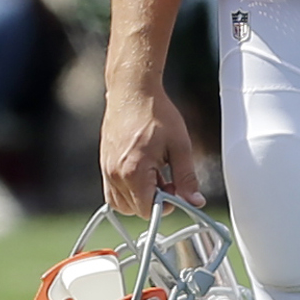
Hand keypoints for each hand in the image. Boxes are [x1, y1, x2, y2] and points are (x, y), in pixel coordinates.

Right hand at [99, 80, 201, 216]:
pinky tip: (142, 169)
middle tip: (166, 179)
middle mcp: (115, 173)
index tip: (175, 189)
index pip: (147, 210)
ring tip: (154, 173)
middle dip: (152, 201)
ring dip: (139, 196)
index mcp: (133, 171)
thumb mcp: (180, 146)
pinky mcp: (104, 162)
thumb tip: (195, 201)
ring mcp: (106, 168)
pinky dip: (128, 188)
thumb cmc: (155, 113)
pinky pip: (113, 189)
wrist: (132, 90)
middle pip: (133, 209)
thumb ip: (187, 178)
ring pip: (121, 203)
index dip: (164, 206)